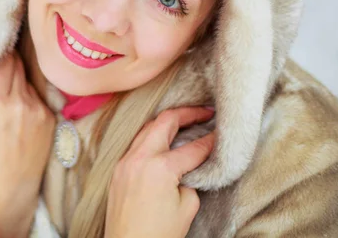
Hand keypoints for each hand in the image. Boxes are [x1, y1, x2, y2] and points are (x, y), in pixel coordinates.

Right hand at [0, 54, 55, 237]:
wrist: (9, 188)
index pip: (2, 61)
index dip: (1, 52)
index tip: (0, 45)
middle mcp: (20, 102)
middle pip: (18, 65)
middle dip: (11, 60)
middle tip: (7, 56)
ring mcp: (39, 109)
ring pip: (29, 79)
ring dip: (21, 79)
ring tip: (12, 91)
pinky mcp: (51, 117)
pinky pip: (39, 96)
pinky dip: (31, 97)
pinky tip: (23, 112)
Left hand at [105, 107, 215, 237]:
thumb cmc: (158, 236)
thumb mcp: (186, 208)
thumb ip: (190, 180)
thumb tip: (189, 167)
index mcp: (160, 168)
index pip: (192, 148)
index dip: (210, 140)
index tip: (221, 133)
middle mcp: (139, 158)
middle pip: (164, 121)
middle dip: (186, 113)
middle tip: (204, 112)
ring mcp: (124, 162)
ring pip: (146, 128)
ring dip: (166, 122)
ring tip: (185, 121)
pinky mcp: (117, 170)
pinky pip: (135, 143)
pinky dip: (150, 136)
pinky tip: (162, 139)